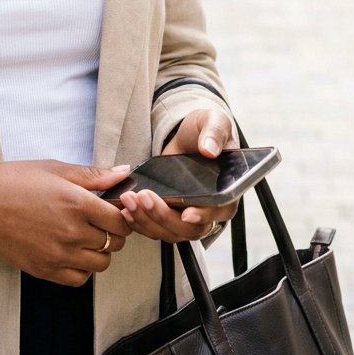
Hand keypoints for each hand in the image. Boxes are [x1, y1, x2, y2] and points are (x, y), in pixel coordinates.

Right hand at [0, 160, 131, 285]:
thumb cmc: (12, 180)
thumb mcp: (53, 168)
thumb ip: (92, 174)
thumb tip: (125, 172)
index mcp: (76, 202)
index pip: (120, 220)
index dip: (123, 215)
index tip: (115, 210)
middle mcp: (71, 232)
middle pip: (114, 243)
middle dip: (113, 232)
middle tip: (98, 220)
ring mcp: (58, 255)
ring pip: (101, 263)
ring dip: (99, 251)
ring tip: (83, 235)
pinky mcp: (45, 271)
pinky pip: (80, 279)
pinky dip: (82, 268)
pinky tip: (71, 251)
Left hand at [118, 109, 238, 242]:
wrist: (188, 137)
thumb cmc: (206, 130)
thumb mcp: (213, 122)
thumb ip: (214, 133)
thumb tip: (209, 149)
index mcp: (226, 191)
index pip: (218, 211)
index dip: (203, 215)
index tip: (186, 213)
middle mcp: (209, 210)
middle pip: (190, 228)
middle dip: (164, 216)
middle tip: (143, 197)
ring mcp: (188, 216)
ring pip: (170, 232)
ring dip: (147, 221)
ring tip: (128, 201)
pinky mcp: (169, 215)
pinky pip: (157, 229)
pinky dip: (141, 223)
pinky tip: (127, 211)